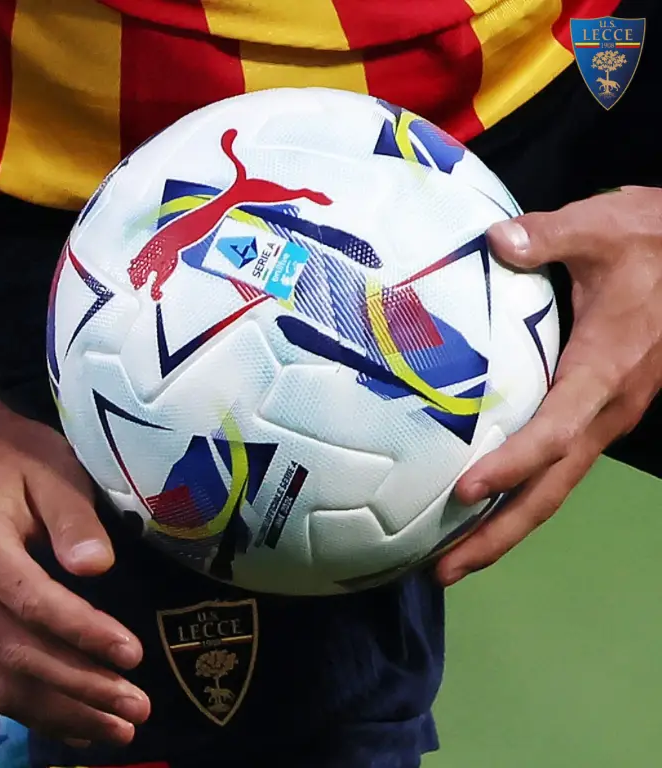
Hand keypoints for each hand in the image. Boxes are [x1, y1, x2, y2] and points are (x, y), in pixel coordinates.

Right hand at [0, 403, 149, 743]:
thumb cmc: (4, 458)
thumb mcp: (50, 467)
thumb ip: (73, 518)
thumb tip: (97, 569)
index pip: (31, 602)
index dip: (83, 633)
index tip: (132, 655)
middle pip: (16, 653)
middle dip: (81, 686)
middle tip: (138, 708)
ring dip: (60, 711)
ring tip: (117, 729)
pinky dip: (31, 708)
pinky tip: (74, 723)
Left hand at [438, 186, 661, 585]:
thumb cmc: (653, 240)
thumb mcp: (602, 227)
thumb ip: (546, 236)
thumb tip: (496, 242)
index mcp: (605, 371)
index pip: (556, 431)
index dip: (514, 464)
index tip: (465, 492)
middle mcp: (608, 409)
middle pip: (551, 489)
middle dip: (499, 535)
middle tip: (442, 571)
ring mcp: (606, 417)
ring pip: (556, 487)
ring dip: (505, 528)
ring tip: (450, 560)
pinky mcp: (598, 412)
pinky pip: (558, 467)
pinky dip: (520, 495)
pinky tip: (481, 506)